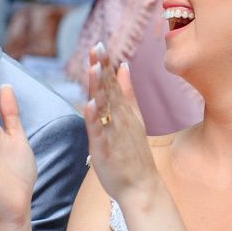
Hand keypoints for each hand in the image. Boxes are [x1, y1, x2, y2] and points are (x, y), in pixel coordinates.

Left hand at [84, 42, 157, 203]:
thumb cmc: (134, 155)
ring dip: (99, 87)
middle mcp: (120, 119)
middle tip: (97, 46)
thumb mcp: (133, 118)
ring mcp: (113, 133)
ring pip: (105, 107)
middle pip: (109, 89)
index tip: (99, 44)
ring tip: (95, 68)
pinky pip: (98, 132)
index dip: (105, 64)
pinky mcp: (105, 150)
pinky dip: (94, 118)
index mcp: (123, 111)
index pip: (112, 83)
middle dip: (102, 68)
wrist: (142, 187)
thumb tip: (124, 66)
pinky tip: (89, 104)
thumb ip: (128, 92)